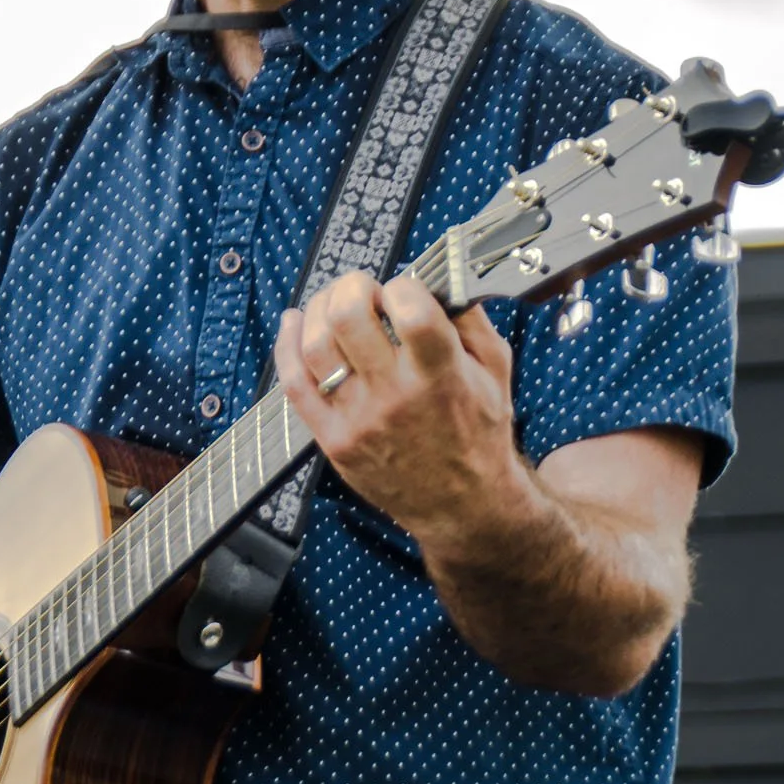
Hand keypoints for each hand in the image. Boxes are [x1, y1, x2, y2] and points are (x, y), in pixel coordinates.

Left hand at [274, 271, 525, 552]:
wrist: (463, 505)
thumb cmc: (480, 434)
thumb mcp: (496, 371)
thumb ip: (471, 320)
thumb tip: (441, 278)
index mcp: (441, 375)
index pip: (410, 309)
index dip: (403, 285)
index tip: (405, 291)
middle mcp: (396, 396)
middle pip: (349, 317)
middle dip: (352, 286)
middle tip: (363, 289)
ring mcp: (359, 420)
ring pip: (315, 345)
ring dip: (318, 310)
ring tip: (334, 304)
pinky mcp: (334, 439)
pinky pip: (295, 385)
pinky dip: (287, 346)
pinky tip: (293, 324)